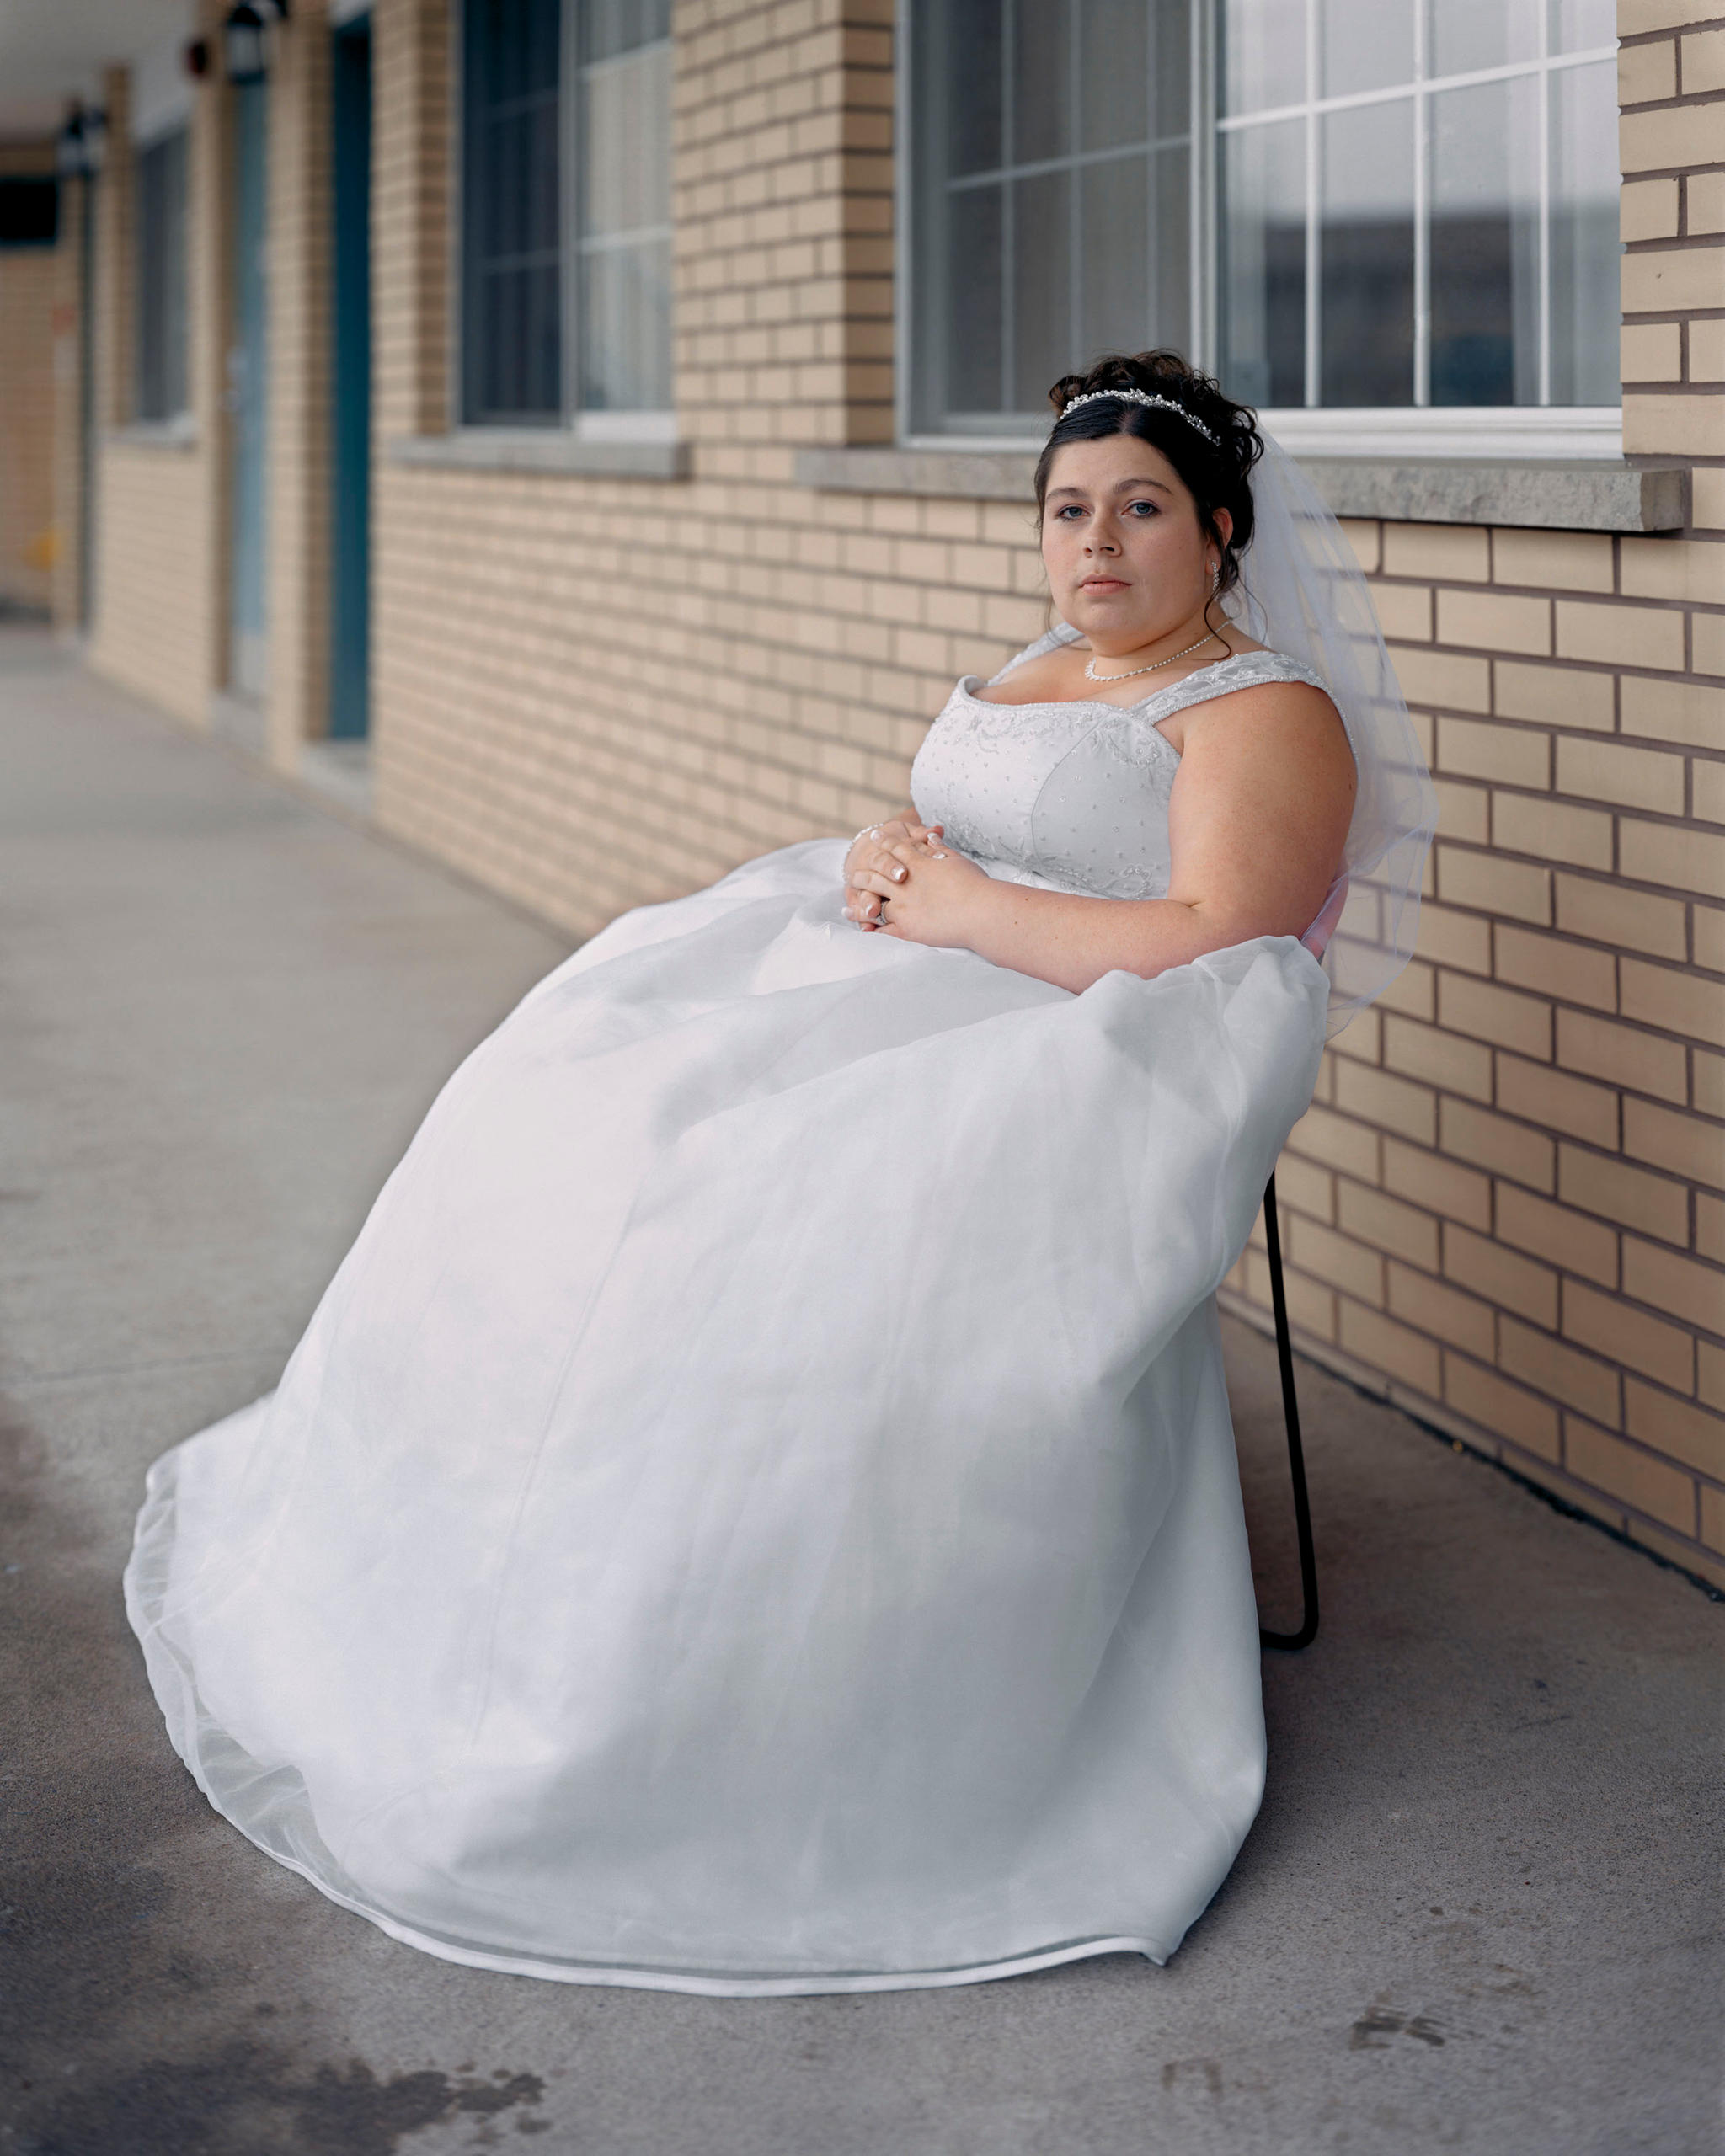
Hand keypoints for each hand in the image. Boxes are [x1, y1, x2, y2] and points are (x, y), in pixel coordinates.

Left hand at [848, 832, 991, 949]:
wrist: (981, 912)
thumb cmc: (976, 886)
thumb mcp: (958, 860)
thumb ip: (940, 848)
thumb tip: (931, 836)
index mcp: (919, 864)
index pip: (895, 847)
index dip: (883, 841)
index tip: (873, 837)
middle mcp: (905, 883)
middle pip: (875, 872)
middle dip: (862, 871)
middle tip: (853, 873)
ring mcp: (903, 906)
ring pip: (873, 898)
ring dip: (860, 900)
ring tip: (849, 904)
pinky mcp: (906, 929)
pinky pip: (882, 928)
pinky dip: (871, 928)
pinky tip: (863, 929)